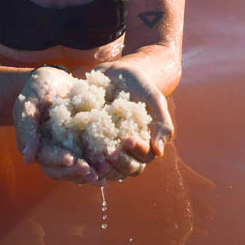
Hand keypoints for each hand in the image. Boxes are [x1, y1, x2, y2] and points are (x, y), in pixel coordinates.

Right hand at [12, 66, 98, 184]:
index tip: (71, 159)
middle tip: (90, 171)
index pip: (46, 158)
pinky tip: (111, 164)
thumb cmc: (36, 90)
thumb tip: (28, 159)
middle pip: (62, 170)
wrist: (53, 78)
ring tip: (103, 173)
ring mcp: (68, 148)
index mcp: (37, 146)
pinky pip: (90, 156)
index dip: (58, 160)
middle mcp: (53, 151)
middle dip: (76, 171)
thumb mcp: (28, 105)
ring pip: (77, 168)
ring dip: (89, 172)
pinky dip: (99, 161)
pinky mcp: (82, 142)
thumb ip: (27, 129)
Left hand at [96, 62, 173, 179]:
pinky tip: (82, 161)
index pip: (145, 156)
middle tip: (110, 151)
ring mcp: (111, 150)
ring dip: (105, 169)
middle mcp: (129, 151)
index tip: (128, 138)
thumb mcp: (153, 99)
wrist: (114, 73)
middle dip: (120, 162)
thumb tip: (159, 153)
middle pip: (128, 169)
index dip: (138, 151)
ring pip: (111, 171)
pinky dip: (88, 166)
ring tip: (96, 158)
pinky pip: (91, 163)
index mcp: (146, 142)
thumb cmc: (138, 85)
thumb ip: (162, 123)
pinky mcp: (92, 146)